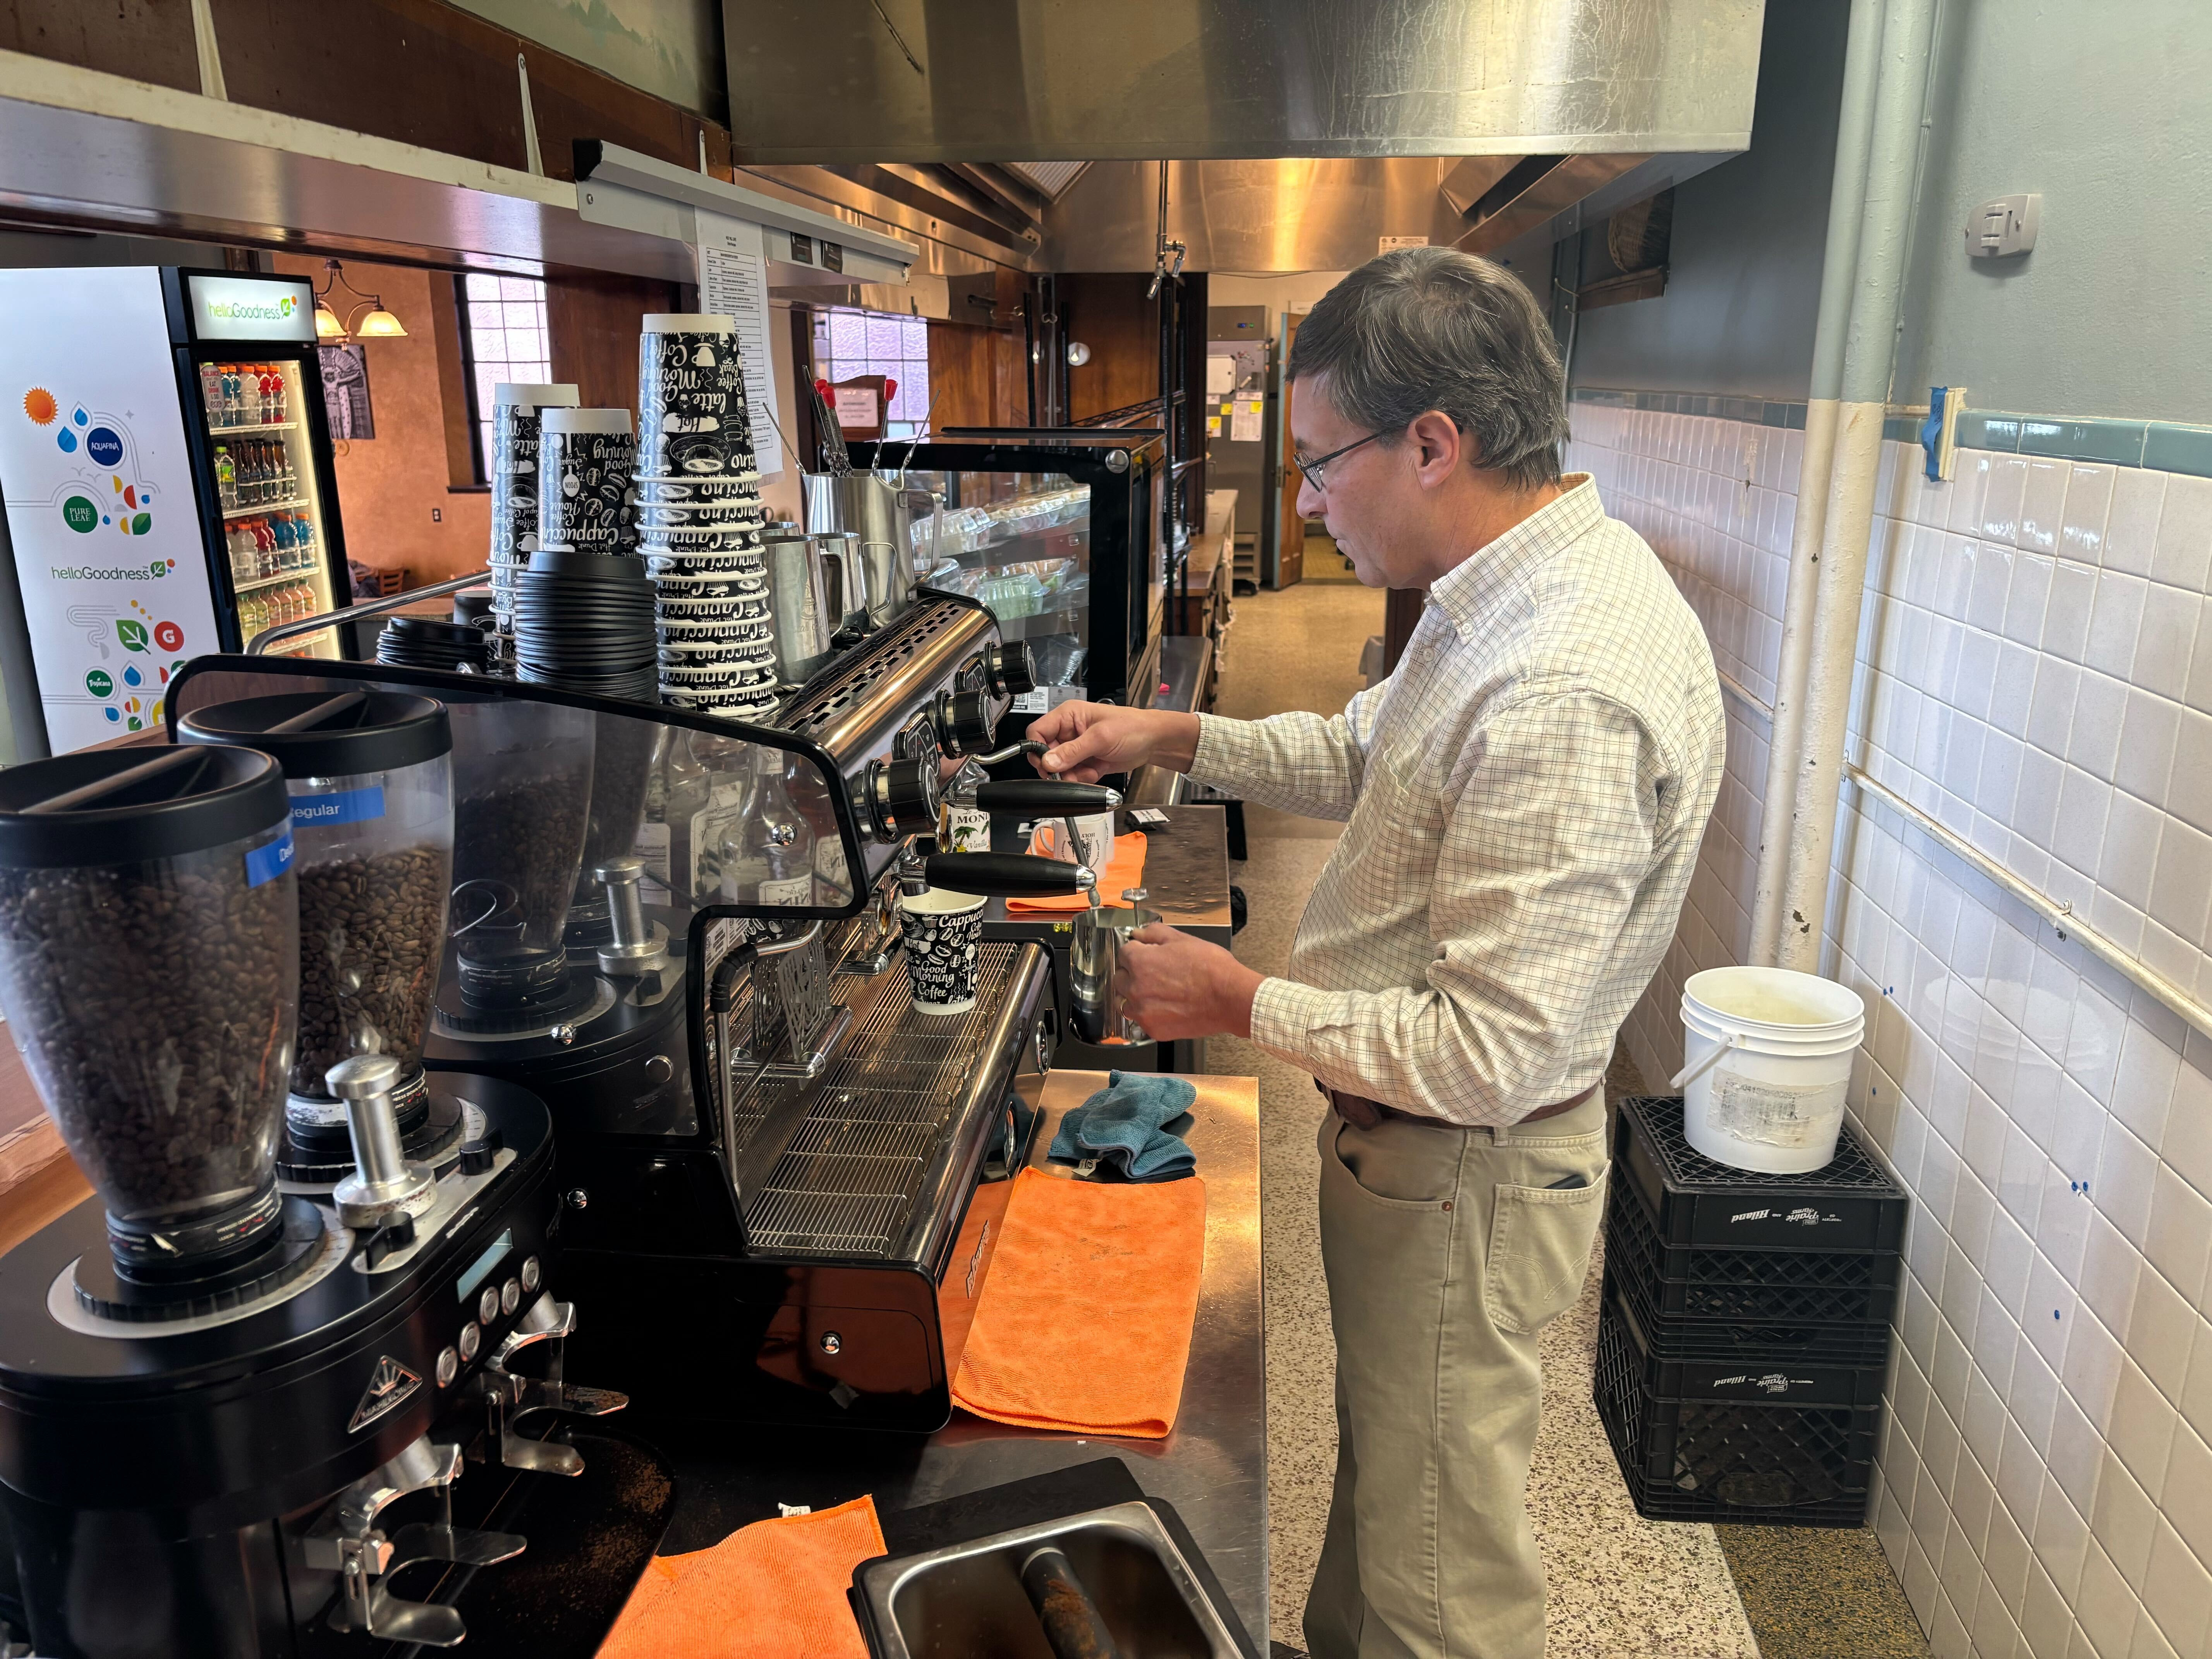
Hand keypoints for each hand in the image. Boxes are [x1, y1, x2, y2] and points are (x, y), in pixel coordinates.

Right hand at [1026, 703, 1199, 784]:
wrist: (1153, 742)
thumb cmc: (1132, 727)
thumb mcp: (1100, 738)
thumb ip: (1072, 751)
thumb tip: (1048, 762)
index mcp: (1068, 716)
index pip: (1038, 731)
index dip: (1037, 749)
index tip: (1046, 764)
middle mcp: (1068, 731)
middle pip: (1046, 753)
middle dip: (1057, 767)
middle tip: (1069, 772)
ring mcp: (1077, 748)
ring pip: (1058, 768)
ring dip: (1071, 775)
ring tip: (1089, 771)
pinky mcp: (1085, 762)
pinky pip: (1073, 775)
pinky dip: (1082, 778)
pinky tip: (1095, 772)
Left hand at [1116, 923, 1262, 1041]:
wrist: (1230, 998)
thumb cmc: (1211, 968)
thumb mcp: (1182, 939)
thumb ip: (1153, 933)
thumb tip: (1139, 933)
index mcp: (1140, 962)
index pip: (1123, 953)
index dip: (1137, 951)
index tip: (1146, 954)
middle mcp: (1135, 988)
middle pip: (1120, 978)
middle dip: (1132, 973)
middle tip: (1154, 973)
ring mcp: (1143, 1011)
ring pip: (1126, 1002)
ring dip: (1136, 996)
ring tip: (1159, 992)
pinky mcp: (1153, 1029)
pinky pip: (1141, 1020)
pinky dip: (1149, 1014)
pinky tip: (1167, 1007)